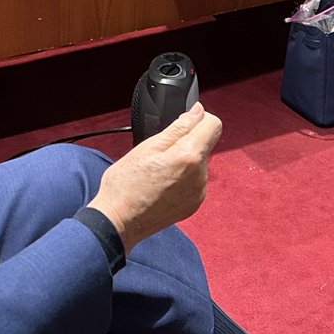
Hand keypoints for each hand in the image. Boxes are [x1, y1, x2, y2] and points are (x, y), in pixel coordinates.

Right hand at [87, 103, 222, 252]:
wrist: (119, 221)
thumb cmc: (127, 184)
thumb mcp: (148, 146)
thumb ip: (178, 127)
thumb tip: (198, 112)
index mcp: (190, 156)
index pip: (214, 125)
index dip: (198, 118)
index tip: (183, 121)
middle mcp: (200, 176)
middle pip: (204, 144)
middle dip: (186, 140)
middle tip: (159, 150)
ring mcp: (198, 193)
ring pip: (198, 162)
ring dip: (184, 159)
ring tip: (157, 169)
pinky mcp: (193, 205)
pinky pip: (194, 181)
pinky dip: (182, 177)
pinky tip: (161, 183)